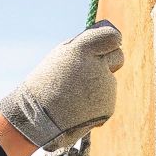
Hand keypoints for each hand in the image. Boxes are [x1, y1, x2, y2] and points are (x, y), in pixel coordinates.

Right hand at [0, 21, 123, 150]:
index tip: (109, 42)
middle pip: (119, 56)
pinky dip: (94, 102)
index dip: (112, 39)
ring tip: (73, 94)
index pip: (112, 36)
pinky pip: (106, 98)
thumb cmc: (46, 83)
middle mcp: (97, 67)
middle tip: (92, 68)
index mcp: (82, 51)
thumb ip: (85, 48)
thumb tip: (110, 41)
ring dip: (97, 84)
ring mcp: (105, 89)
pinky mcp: (109, 107)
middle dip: (109, 60)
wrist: (36, 119)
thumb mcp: (61, 57)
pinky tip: (77, 107)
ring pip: (110, 80)